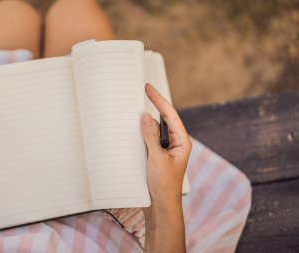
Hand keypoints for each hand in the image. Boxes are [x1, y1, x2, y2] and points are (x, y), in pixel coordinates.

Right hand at [141, 83, 190, 252]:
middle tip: (142, 92)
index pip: (170, 115)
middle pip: (164, 119)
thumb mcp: (156, 158)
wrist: (160, 207)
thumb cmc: (163, 185)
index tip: (148, 88)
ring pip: (156, 129)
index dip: (159, 100)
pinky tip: (133, 129)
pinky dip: (142, 133)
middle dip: (154, 106)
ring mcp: (166, 150)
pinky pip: (149, 139)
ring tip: (136, 107)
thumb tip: (146, 116)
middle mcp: (175, 144)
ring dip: (147, 120)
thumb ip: (151, 136)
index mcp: (181, 142)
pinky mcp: (157, 157)